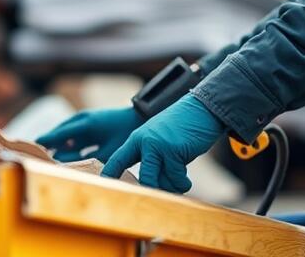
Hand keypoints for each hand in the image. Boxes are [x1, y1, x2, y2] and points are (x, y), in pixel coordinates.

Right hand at [37, 107, 142, 161]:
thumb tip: (69, 169)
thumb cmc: (125, 135)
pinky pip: (71, 135)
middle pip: (58, 134)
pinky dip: (65, 144)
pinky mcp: (87, 124)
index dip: (43, 143)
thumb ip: (88, 162)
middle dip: (46, 146)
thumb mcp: (108, 153)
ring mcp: (84, 120)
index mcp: (85, 124)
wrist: (140, 117)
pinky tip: (61, 154)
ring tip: (43, 158)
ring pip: (64, 135)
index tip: (27, 150)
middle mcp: (81, 120)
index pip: (58, 135)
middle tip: (32, 157)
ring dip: (56, 146)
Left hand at [100, 94, 224, 192]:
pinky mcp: (174, 150)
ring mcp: (158, 146)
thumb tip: (150, 187)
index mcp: (137, 139)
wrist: (201, 108)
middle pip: (143, 179)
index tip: (103, 188)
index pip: (117, 160)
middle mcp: (145, 143)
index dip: (108, 175)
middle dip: (153, 191)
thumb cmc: (181, 127)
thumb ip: (151, 159)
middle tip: (160, 195)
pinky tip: (186, 178)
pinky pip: (177, 179)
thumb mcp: (158, 138)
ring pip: (160, 181)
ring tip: (179, 179)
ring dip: (172, 186)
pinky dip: (183, 183)